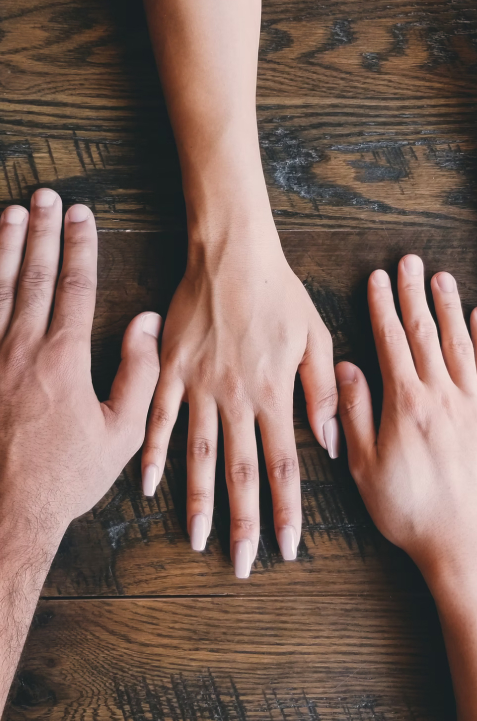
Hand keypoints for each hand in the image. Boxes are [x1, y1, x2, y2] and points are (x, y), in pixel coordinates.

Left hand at [0, 188, 161, 535]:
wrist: (0, 515)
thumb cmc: (64, 478)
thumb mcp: (120, 434)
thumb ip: (138, 373)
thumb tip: (145, 322)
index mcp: (64, 358)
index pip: (74, 285)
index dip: (80, 244)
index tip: (83, 214)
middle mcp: (21, 348)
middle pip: (34, 274)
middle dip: (43, 229)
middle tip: (46, 195)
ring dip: (6, 244)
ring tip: (14, 210)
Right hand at [141, 222, 337, 577]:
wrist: (230, 255)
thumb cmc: (278, 292)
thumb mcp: (315, 336)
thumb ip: (322, 393)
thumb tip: (329, 443)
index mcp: (273, 393)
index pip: (283, 466)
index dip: (286, 511)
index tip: (285, 547)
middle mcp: (235, 398)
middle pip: (240, 471)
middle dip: (243, 522)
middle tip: (241, 564)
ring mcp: (198, 385)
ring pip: (197, 454)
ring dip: (198, 500)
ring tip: (198, 538)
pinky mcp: (170, 369)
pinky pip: (159, 417)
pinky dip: (153, 452)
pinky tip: (148, 485)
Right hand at [336, 255, 476, 586]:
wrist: (466, 547)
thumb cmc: (409, 510)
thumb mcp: (364, 466)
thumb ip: (354, 413)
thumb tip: (345, 369)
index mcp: (406, 404)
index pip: (391, 342)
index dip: (383, 307)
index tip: (378, 279)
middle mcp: (442, 396)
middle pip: (426, 333)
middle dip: (415, 295)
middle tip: (411, 262)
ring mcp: (473, 406)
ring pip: (460, 344)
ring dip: (450, 308)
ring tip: (443, 278)